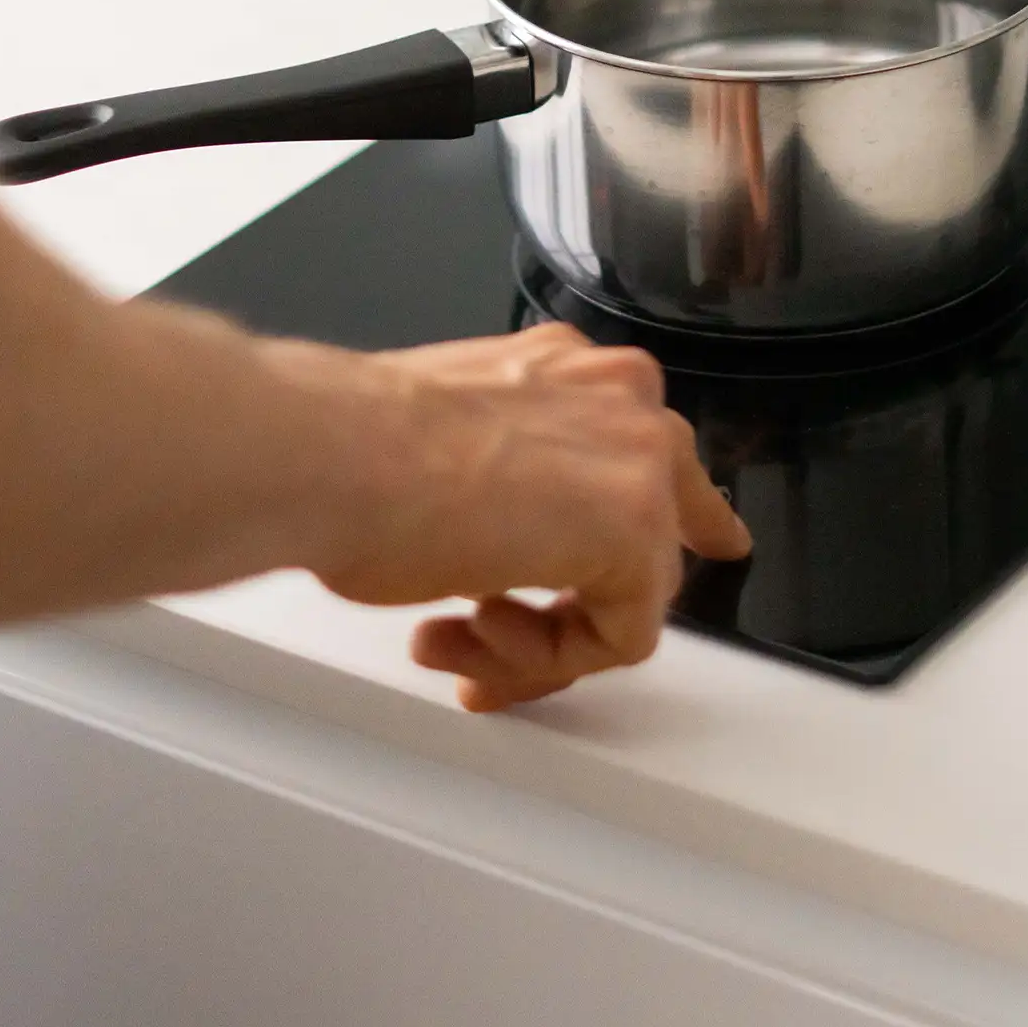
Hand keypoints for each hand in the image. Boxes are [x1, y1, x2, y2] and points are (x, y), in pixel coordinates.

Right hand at [315, 324, 749, 711]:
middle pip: (642, 535)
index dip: (648, 527)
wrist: (336, 455)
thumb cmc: (355, 447)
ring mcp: (639, 463)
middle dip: (561, 607)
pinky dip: (544, 658)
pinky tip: (474, 625)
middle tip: (484, 636)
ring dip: (533, 638)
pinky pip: (617, 638)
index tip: (691, 550)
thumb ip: (510, 474)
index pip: (643, 458)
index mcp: (574, 368)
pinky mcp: (636, 537)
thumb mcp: (451, 440)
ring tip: (456, 635)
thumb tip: (501, 536)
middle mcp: (621, 400)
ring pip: (627, 593)